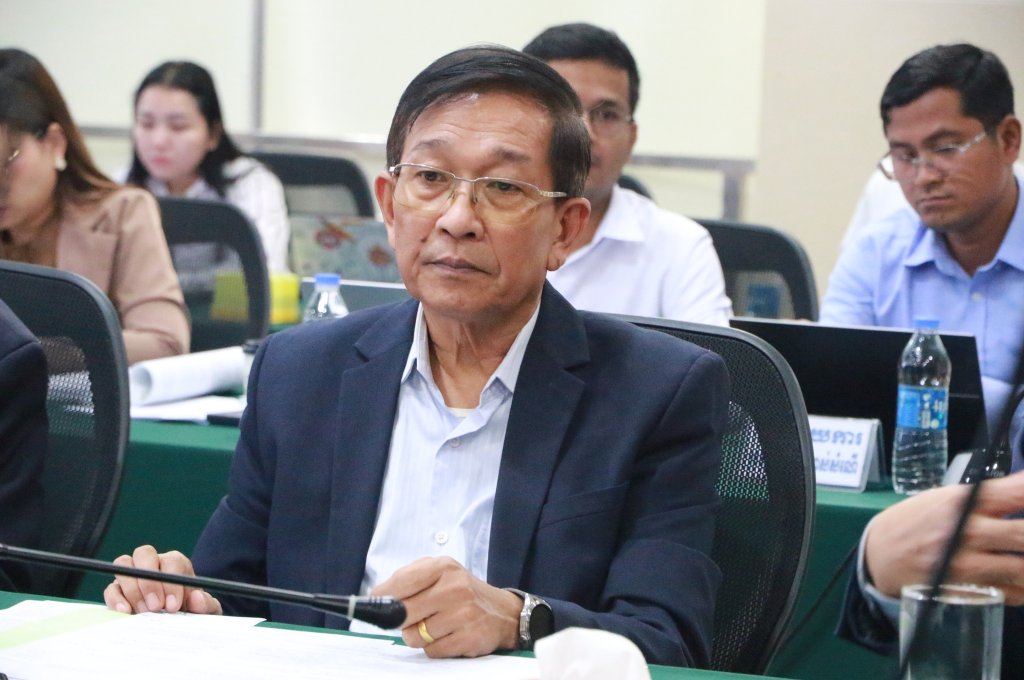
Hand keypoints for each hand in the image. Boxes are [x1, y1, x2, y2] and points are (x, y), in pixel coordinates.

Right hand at [102, 545, 221, 615]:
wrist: (178, 623)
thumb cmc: (193, 612)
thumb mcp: (205, 610)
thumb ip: (205, 604)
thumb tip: (197, 597)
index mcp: (176, 564)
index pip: (172, 561)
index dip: (171, 582)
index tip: (173, 605)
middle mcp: (154, 563)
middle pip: (144, 554)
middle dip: (149, 581)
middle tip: (156, 607)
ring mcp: (133, 575)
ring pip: (124, 565)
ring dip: (132, 589)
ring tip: (144, 612)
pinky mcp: (118, 591)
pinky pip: (111, 588)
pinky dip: (115, 598)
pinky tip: (125, 612)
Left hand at [371, 556, 520, 657]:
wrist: (503, 613)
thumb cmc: (463, 592)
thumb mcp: (441, 574)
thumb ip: (410, 580)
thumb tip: (377, 597)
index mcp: (443, 567)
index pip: (400, 583)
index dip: (382, 597)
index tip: (374, 605)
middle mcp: (454, 587)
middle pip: (403, 613)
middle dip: (401, 620)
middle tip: (410, 618)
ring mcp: (463, 613)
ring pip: (415, 636)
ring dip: (419, 636)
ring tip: (435, 626)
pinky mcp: (468, 637)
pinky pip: (432, 651)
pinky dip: (435, 647)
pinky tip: (448, 636)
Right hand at [865, 472, 1023, 602]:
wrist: (878, 555)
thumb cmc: (916, 522)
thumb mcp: (946, 499)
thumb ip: (990, 497)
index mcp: (963, 501)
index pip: (1016, 492)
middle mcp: (965, 530)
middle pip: (1023, 533)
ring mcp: (964, 562)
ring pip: (1022, 568)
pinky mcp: (963, 588)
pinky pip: (1010, 593)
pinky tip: (1022, 581)